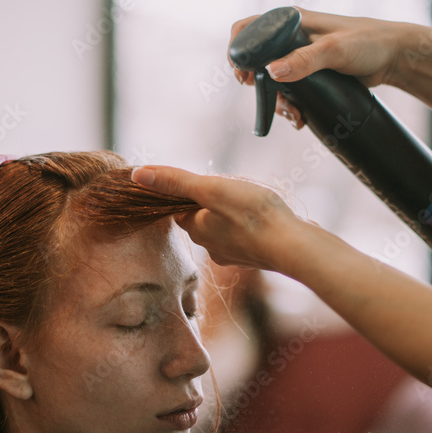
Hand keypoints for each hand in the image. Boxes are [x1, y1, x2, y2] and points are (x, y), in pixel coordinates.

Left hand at [130, 166, 305, 271]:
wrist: (294, 246)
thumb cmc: (254, 216)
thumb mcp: (211, 189)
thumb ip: (176, 182)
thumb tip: (136, 176)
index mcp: (197, 230)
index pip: (179, 209)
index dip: (186, 192)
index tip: (200, 182)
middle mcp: (211, 247)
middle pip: (201, 219)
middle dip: (210, 203)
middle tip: (227, 188)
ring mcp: (234, 254)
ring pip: (224, 228)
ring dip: (231, 214)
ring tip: (248, 201)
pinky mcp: (255, 256)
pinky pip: (245, 237)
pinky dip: (250, 226)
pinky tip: (263, 218)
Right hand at [228, 7, 409, 128]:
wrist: (395, 57)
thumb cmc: (368, 42)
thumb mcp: (334, 50)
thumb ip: (304, 60)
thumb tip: (272, 72)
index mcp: (290, 21)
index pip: (248, 29)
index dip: (238, 50)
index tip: (243, 74)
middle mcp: (290, 37)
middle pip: (256, 60)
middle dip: (258, 84)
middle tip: (267, 98)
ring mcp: (299, 56)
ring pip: (272, 81)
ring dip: (276, 101)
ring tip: (294, 116)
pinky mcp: (310, 73)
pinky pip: (289, 91)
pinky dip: (289, 106)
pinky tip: (299, 118)